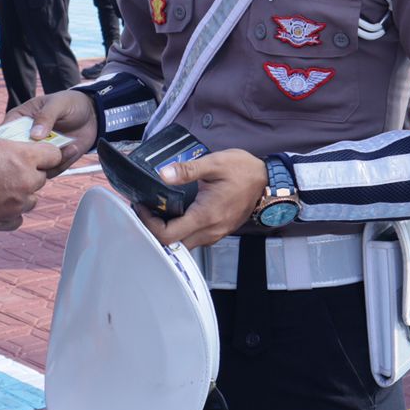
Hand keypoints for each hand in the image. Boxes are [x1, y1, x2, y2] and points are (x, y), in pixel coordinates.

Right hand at [0, 136, 60, 230]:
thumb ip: (6, 147)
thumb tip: (10, 148)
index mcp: (22, 157)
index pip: (54, 155)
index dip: (48, 154)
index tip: (43, 156)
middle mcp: (25, 181)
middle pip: (42, 178)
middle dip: (30, 174)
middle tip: (10, 170)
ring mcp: (16, 204)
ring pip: (31, 200)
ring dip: (21, 194)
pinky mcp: (4, 222)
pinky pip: (18, 218)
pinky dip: (11, 212)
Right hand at [8, 89, 97, 173]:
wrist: (92, 115)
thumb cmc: (70, 103)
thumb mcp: (57, 104)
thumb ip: (46, 116)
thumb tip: (34, 135)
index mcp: (19, 120)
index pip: (4, 133)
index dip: (6, 143)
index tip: (17, 148)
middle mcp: (25, 139)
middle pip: (16, 156)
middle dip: (29, 159)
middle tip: (47, 152)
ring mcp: (38, 152)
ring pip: (34, 167)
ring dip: (50, 162)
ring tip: (67, 146)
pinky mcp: (51, 162)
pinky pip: (52, 170)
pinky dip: (62, 163)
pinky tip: (74, 148)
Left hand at [135, 150, 268, 249]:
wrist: (268, 182)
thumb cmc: (244, 171)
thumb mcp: (214, 163)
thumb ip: (187, 169)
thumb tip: (163, 174)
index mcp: (205, 216)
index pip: (168, 235)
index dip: (148, 224)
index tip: (141, 207)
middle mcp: (210, 231)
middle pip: (172, 245)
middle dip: (154, 230)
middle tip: (146, 210)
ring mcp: (215, 233)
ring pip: (183, 244)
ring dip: (167, 232)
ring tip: (157, 210)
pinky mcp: (219, 231)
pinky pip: (194, 239)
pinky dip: (180, 231)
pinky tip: (175, 213)